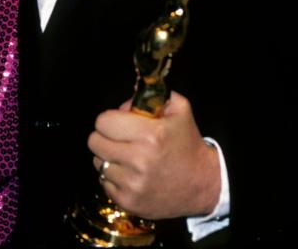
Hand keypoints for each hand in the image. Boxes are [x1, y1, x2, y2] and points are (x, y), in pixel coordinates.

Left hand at [87, 91, 220, 219]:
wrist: (203, 184)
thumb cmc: (186, 143)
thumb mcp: (178, 110)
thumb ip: (151, 95)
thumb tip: (124, 103)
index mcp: (151, 135)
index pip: (103, 121)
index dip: (110, 120)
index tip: (119, 124)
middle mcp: (140, 160)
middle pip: (94, 142)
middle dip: (105, 137)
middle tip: (119, 140)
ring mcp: (133, 184)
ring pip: (98, 163)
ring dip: (109, 158)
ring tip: (127, 158)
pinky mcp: (129, 202)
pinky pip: (103, 182)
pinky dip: (113, 178)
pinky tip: (130, 175)